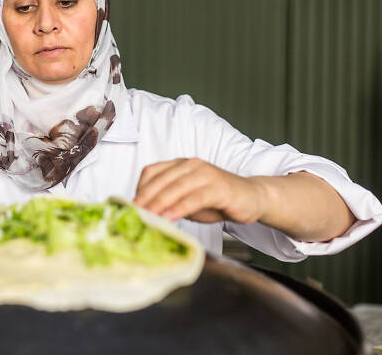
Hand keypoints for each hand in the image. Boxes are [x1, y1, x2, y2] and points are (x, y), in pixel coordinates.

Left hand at [134, 158, 266, 223]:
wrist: (252, 198)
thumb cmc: (217, 200)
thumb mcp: (188, 200)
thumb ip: (169, 202)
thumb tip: (145, 214)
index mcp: (180, 165)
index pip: (152, 172)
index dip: (139, 189)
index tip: (130, 206)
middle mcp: (191, 165)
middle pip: (161, 180)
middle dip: (145, 199)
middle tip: (134, 214)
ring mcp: (206, 174)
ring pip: (176, 188)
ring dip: (159, 204)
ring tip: (148, 217)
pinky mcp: (219, 187)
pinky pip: (195, 197)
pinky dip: (179, 208)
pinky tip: (170, 217)